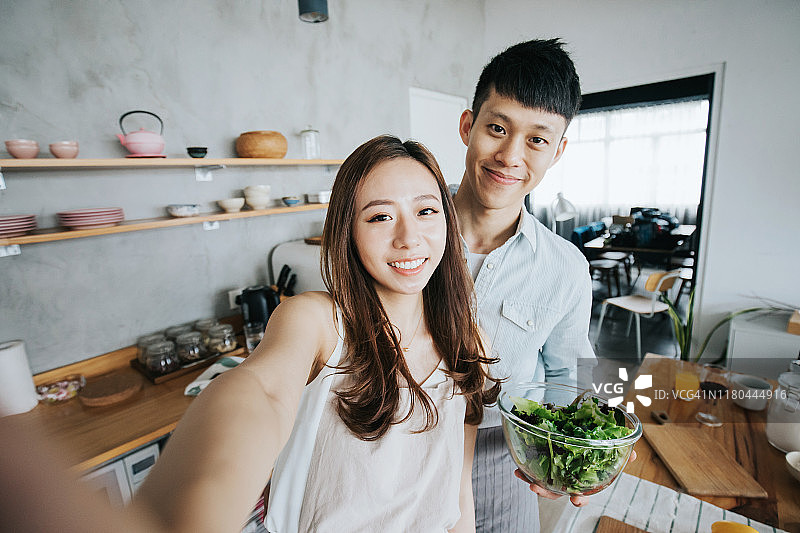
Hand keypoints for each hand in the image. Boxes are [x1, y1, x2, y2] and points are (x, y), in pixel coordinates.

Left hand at [514, 449, 636, 507]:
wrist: (575, 432)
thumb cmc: (593, 444)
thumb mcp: (606, 447)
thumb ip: (618, 452)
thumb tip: (632, 453)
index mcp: (582, 480)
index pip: (582, 495)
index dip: (579, 499)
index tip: (575, 499)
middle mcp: (566, 480)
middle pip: (557, 492)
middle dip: (546, 492)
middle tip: (536, 487)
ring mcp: (554, 474)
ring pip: (543, 484)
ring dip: (533, 482)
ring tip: (523, 478)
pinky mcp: (543, 464)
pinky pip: (533, 470)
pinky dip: (525, 471)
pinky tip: (518, 469)